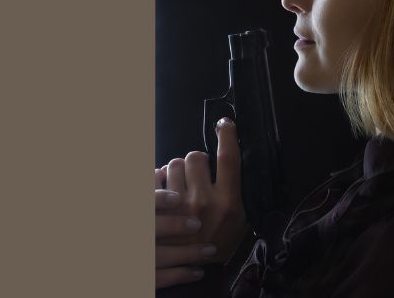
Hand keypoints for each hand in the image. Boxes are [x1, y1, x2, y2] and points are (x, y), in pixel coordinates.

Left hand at [155, 117, 250, 288]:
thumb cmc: (220, 241)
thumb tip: (219, 159)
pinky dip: (159, 179)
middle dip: (195, 161)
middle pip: (195, 157)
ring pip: (172, 164)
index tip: (224, 123)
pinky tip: (164, 189)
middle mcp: (203, 201)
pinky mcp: (159, 210)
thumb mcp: (237, 216)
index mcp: (228, 201)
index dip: (227, 135)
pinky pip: (155, 178)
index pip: (229, 158)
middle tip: (197, 174)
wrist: (197, 270)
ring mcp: (178, 206)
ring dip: (176, 170)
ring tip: (180, 183)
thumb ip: (230, 189)